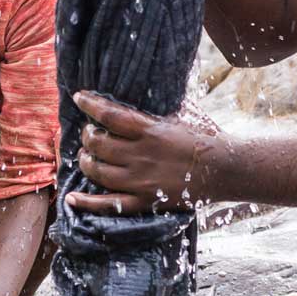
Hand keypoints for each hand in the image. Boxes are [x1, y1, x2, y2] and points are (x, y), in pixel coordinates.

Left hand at [66, 91, 217, 215]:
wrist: (225, 169)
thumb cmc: (206, 137)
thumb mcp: (182, 113)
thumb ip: (156, 107)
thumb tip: (139, 91)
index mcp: (150, 130)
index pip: (110, 115)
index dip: (90, 105)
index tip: (79, 98)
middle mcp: (141, 155)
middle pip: (98, 143)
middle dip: (87, 135)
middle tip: (89, 132)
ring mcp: (141, 181)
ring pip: (98, 171)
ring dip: (86, 161)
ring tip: (87, 156)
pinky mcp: (145, 201)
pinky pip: (109, 204)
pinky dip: (87, 203)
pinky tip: (71, 198)